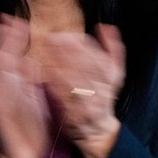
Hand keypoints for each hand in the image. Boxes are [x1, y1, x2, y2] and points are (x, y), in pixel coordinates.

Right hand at [0, 14, 51, 157]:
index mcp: (15, 87)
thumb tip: (31, 62)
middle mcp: (4, 89)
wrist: (21, 157)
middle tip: (5, 17)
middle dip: (4, 38)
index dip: (15, 40)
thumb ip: (30, 82)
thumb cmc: (28, 131)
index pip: (14, 58)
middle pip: (2, 59)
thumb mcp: (34, 101)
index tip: (19, 21)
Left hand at [40, 23, 124, 157]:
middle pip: (87, 68)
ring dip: (61, 66)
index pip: (98, 57)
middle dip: (68, 51)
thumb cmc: (100, 96)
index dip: (82, 45)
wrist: (97, 130)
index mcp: (112, 77)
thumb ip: (111, 49)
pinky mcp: (77, 116)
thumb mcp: (113, 74)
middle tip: (50, 38)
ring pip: (77, 83)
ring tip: (45, 52)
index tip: (64, 34)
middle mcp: (104, 90)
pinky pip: (67, 100)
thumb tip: (106, 27)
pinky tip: (44, 75)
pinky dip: (57, 87)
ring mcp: (91, 104)